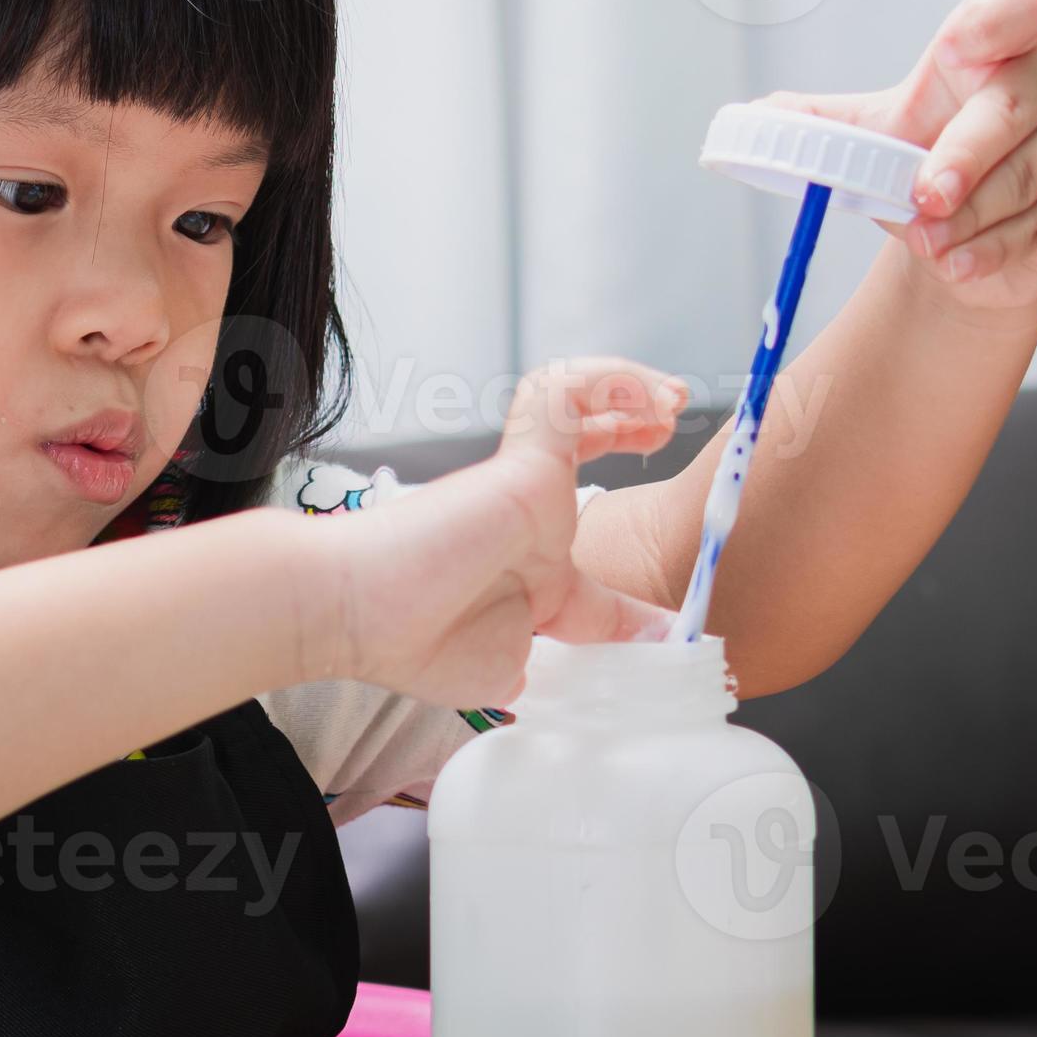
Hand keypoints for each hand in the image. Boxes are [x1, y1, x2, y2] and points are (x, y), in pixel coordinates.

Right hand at [314, 359, 685, 707]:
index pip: (583, 502)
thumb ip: (599, 639)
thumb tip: (664, 641)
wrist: (365, 616)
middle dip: (634, 414)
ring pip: (575, 396)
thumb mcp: (532, 656)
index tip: (668, 518)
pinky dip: (607, 379)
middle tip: (671, 413)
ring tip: (669, 396)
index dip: (623, 483)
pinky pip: (566, 392)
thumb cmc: (419, 639)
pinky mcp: (521, 458)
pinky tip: (642, 398)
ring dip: (626, 383)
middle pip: (586, 431)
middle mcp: (527, 506)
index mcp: (528, 555)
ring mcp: (522, 477)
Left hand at [763, 0, 1036, 315]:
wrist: (963, 237)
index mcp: (999, 43)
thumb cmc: (921, 160)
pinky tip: (957, 264)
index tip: (955, 49)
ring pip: (1027, 177)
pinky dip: (991, 251)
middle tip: (922, 196)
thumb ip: (817, 122)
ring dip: (969, 217)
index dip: (996, 19)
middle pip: (1014, 107)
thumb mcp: (868, 134)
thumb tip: (754, 117)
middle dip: (965, 155)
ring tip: (926, 244)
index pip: (1020, 4)